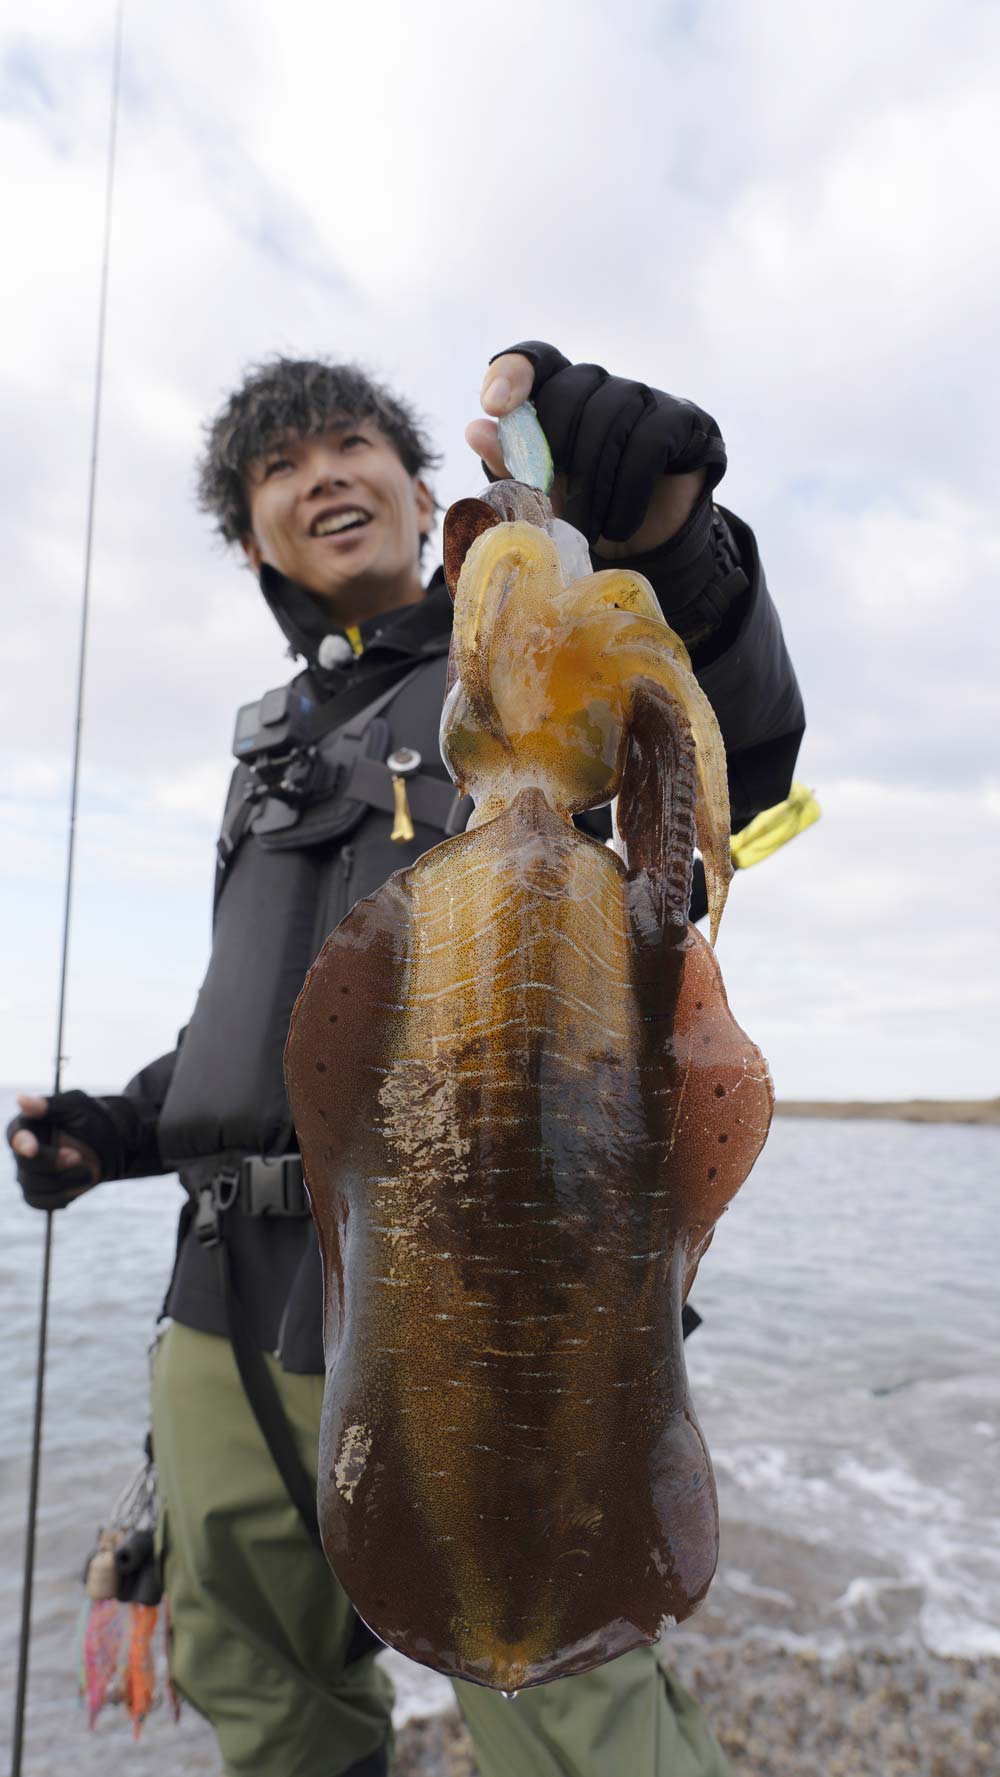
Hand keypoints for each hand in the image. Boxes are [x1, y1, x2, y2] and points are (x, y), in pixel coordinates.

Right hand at [8, 1091, 106, 1210]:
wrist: (110, 1145)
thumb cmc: (91, 1120)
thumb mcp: (76, 1107)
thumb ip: (49, 1106)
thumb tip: (20, 1098)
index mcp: (26, 1126)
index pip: (15, 1136)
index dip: (22, 1143)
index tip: (33, 1148)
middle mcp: (21, 1151)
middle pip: (26, 1164)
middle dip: (54, 1163)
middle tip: (78, 1156)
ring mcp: (27, 1174)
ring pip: (33, 1186)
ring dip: (64, 1180)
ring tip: (87, 1169)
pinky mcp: (37, 1193)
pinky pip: (41, 1202)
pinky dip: (62, 1196)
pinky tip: (77, 1182)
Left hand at [465, 342, 724, 554]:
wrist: (649, 544)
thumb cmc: (589, 511)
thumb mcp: (541, 495)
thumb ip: (510, 464)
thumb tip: (475, 430)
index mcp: (564, 393)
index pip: (536, 359)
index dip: (513, 373)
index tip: (495, 407)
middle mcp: (606, 385)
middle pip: (571, 392)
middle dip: (556, 455)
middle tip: (554, 508)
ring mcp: (647, 397)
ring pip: (611, 421)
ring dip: (595, 486)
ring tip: (590, 531)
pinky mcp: (685, 421)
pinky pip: (650, 444)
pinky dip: (629, 491)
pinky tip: (620, 524)